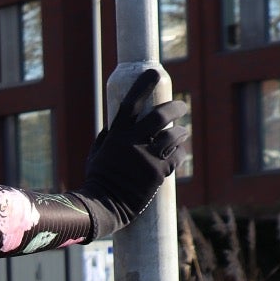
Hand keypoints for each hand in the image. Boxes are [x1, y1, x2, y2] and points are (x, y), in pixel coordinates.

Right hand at [81, 68, 188, 225]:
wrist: (103, 207)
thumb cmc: (96, 182)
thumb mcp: (95, 156)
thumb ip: (105, 140)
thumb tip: (110, 128)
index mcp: (116, 135)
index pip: (131, 103)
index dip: (143, 85)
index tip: (154, 73)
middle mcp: (132, 143)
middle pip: (160, 115)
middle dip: (175, 107)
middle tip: (182, 106)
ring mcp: (146, 158)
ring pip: (173, 135)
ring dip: (182, 131)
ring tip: (184, 131)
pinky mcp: (157, 173)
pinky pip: (176, 157)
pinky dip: (180, 153)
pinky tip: (180, 153)